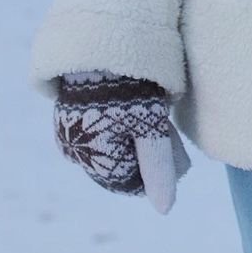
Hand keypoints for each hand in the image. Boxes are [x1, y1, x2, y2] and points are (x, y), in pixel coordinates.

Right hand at [53, 70, 190, 213]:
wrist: (101, 43)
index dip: (157, 175)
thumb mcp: (151, 127)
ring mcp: (71, 130)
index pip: (129, 183)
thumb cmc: (129, 87)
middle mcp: (76, 150)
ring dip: (137, 139)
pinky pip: (100, 127)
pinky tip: (138, 109)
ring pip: (111, 144)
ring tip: (160, 122)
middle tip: (174, 140)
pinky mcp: (72, 111)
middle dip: (149, 155)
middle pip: (120, 163)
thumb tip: (165, 209)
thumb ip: (159, 168)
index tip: (180, 161)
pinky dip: (120, 124)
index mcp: (93, 159)